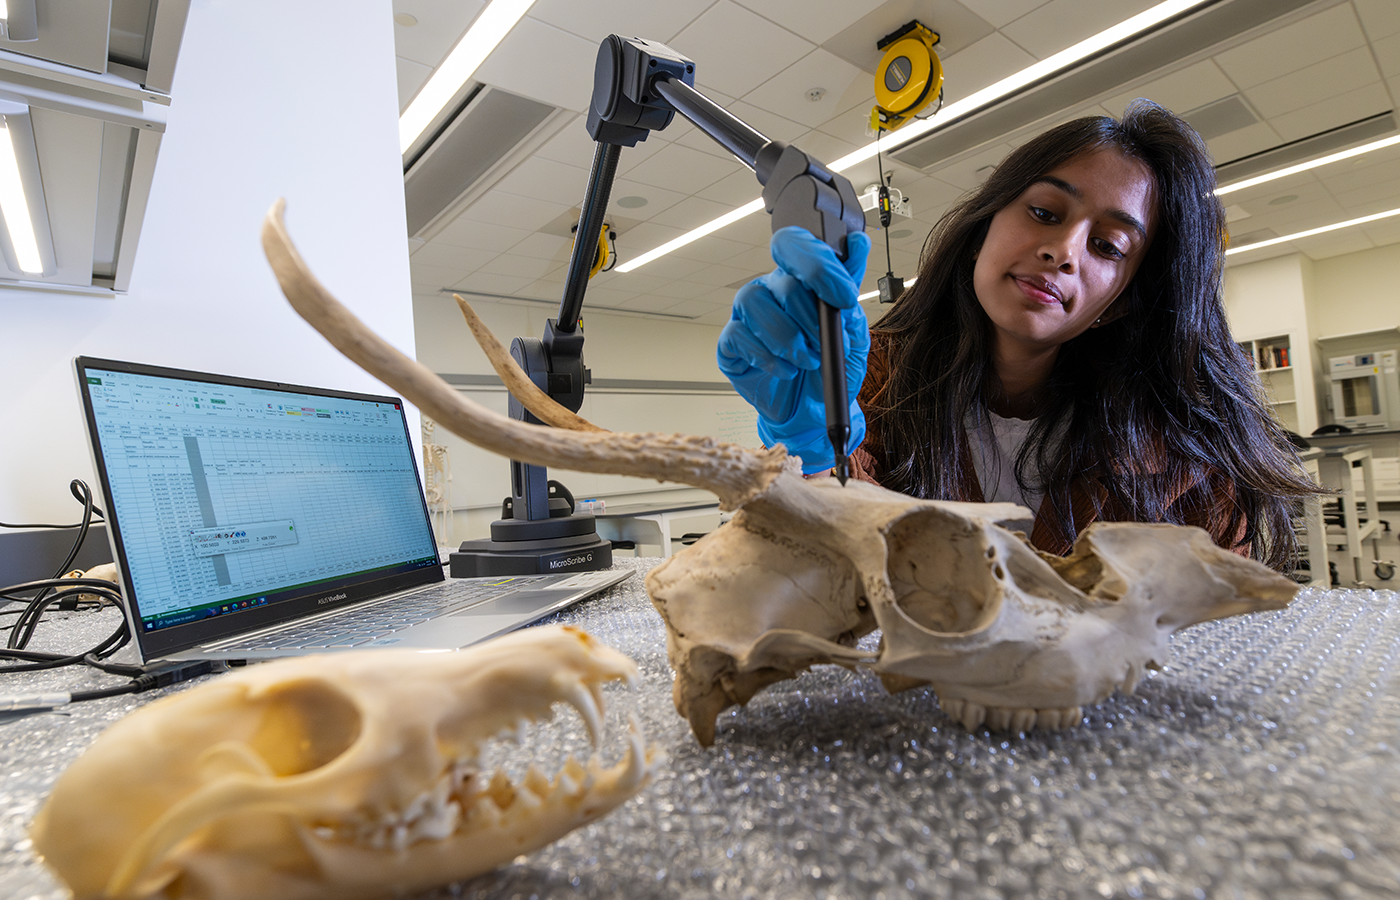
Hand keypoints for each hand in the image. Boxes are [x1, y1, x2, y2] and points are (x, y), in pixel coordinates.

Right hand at [717, 227, 870, 472]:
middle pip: (782, 281)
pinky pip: (737, 336)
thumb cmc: (830, 369)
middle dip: (810, 318)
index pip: (796, 246)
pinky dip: (766, 356)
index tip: (844, 299)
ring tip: (807, 361)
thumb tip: (859, 243)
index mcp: (800, 279)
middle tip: (825, 345)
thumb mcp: (853, 333)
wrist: (813, 413)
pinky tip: (785, 370)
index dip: (818, 266)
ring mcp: (747, 316)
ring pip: (754, 303)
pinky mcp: (731, 345)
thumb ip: (851, 290)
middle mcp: (771, 290)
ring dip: (787, 338)